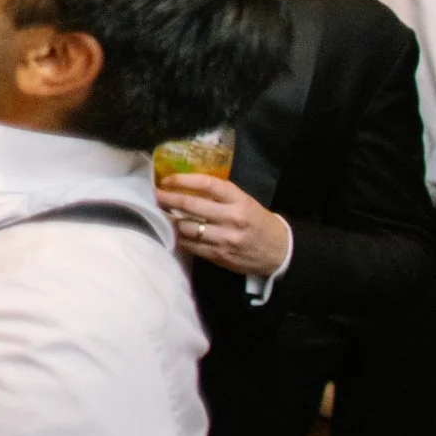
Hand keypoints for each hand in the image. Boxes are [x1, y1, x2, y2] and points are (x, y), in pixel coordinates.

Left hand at [157, 174, 290, 277]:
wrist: (280, 252)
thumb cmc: (258, 222)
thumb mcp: (246, 202)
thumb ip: (220, 196)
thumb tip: (186, 187)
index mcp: (240, 201)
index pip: (207, 184)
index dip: (183, 180)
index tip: (167, 179)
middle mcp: (232, 218)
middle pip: (192, 205)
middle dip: (168, 198)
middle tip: (156, 195)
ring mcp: (225, 239)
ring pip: (187, 227)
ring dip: (173, 220)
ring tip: (166, 215)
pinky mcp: (220, 256)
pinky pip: (191, 245)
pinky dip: (181, 237)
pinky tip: (177, 232)